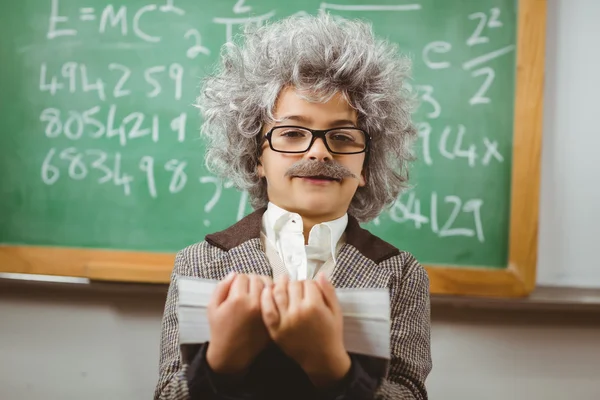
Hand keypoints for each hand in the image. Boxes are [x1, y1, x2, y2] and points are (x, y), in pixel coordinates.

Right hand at [206, 273, 271, 374]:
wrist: (232, 354)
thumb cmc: (220, 331)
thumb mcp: (212, 307)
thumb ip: (221, 287)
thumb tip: (233, 274)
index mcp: (238, 299)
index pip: (242, 276)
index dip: (237, 281)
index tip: (235, 287)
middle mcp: (254, 303)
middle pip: (257, 278)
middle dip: (250, 281)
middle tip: (245, 289)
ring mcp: (266, 311)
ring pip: (269, 286)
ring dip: (262, 286)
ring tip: (256, 293)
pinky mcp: (273, 317)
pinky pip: (276, 299)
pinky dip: (271, 296)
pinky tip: (265, 300)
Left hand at [260, 273, 350, 387]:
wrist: (321, 359)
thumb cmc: (330, 335)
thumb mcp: (336, 312)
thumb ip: (329, 291)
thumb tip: (320, 274)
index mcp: (315, 306)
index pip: (308, 282)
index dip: (310, 283)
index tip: (311, 288)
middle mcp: (298, 311)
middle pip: (293, 285)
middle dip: (296, 284)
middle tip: (298, 288)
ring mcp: (285, 320)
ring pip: (278, 292)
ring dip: (280, 284)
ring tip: (282, 282)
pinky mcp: (275, 328)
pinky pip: (267, 308)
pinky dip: (266, 297)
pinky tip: (268, 291)